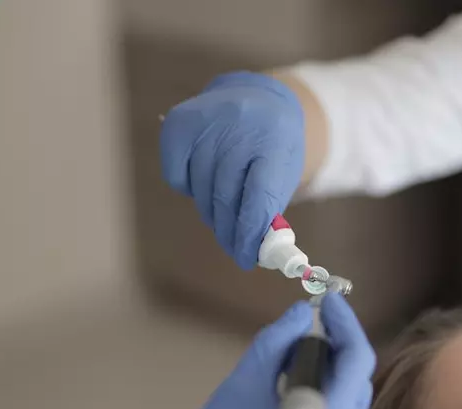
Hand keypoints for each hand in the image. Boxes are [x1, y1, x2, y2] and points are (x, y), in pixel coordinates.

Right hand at [109, 294, 375, 408]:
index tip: (327, 300)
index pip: (358, 360)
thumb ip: (276, 345)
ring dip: (328, 378)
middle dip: (337, 349)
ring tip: (294, 360)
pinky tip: (290, 397)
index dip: (346, 323)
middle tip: (308, 328)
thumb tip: (301, 315)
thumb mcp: (241, 386)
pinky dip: (321, 405)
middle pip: (356, 384)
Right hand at [160, 71, 304, 269]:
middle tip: (234, 248)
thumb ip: (269, 208)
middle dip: (229, 231)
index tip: (247, 257)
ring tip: (222, 216)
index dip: (250, 233)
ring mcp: (207, 120)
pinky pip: (176, 176)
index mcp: (275, 139)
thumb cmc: (274, 146)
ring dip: (211, 213)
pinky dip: (188, 190)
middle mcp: (239, 125)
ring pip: (201, 189)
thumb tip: (251, 247)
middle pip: (226, 196)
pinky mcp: (179, 123)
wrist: (257, 97)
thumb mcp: (285, 171)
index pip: (259, 197)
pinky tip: (203, 185)